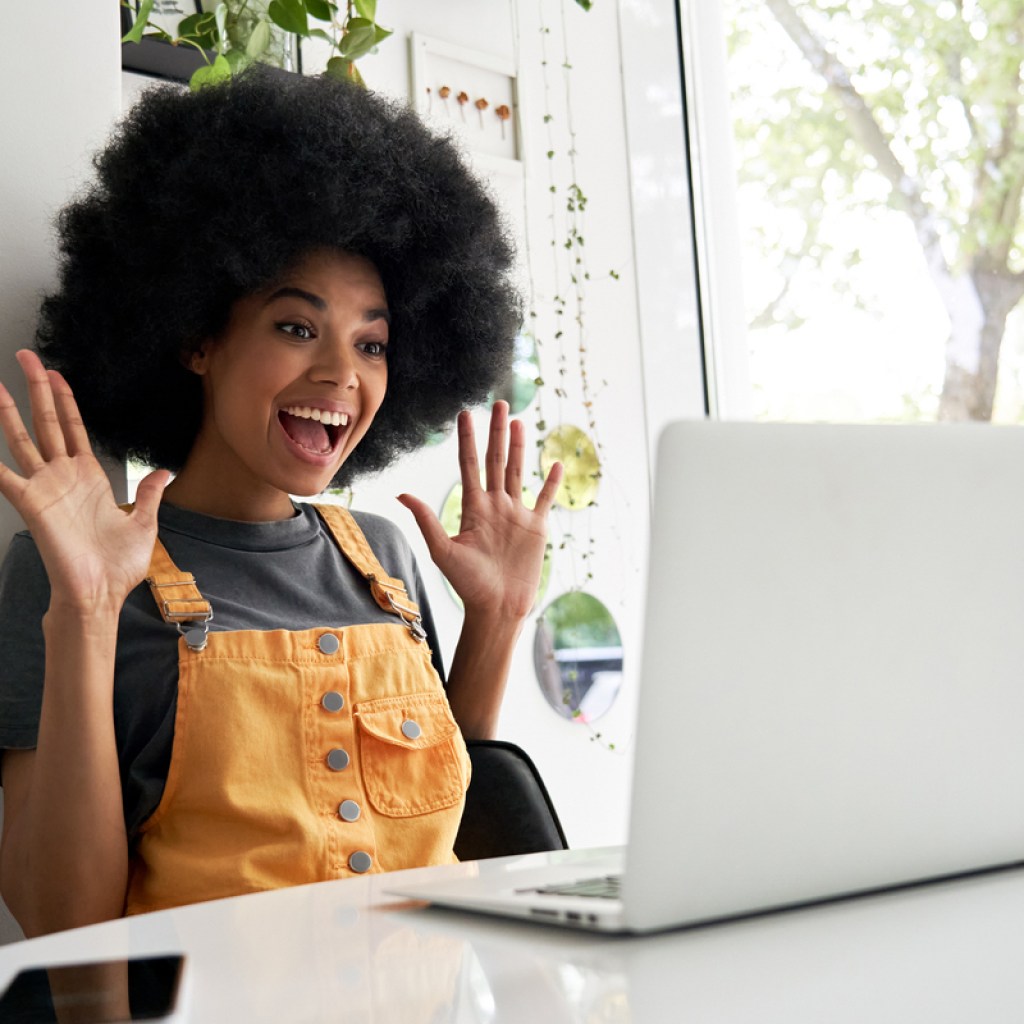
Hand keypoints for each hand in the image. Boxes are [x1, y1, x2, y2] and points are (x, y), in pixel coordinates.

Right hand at [0, 350, 168, 613]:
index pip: (72, 428)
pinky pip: (4, 476)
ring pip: (23, 439)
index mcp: (89, 477)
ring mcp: (45, 488)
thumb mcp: (144, 523)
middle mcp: (64, 477)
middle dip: (36, 389)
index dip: (64, 401)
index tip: (56, 374)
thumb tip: (163, 472)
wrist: (102, 593)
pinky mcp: (32, 504)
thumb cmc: (119, 566)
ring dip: (9, 412)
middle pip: (46, 423)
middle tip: (25, 356)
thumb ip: (149, 495)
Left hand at [399, 401, 562, 621]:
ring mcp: (517, 515)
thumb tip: (402, 493)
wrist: (497, 607)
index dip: (467, 439)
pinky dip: (551, 482)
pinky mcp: (536, 528)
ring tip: (519, 422)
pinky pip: (545, 499)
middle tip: (500, 403)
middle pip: (496, 460)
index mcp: (473, 508)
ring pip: (518, 472)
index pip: (469, 464)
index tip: (465, 413)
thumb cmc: (468, 585)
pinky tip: (554, 463)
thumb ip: (427, 520)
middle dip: (497, 432)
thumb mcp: (444, 551)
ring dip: (520, 447)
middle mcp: (495, 506)